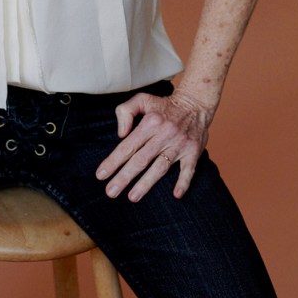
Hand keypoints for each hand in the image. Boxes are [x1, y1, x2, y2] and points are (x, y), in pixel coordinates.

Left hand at [95, 90, 212, 200]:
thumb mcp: (142, 99)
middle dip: (124, 177)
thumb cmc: (164, 105)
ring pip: (160, 167)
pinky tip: (176, 195)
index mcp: (150, 123)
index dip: (113, 161)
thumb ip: (126, 111)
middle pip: (140, 160)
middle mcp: (164, 134)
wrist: (196, 103)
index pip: (127, 146)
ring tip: (132, 197)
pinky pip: (188, 169)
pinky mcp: (193, 151)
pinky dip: (184, 182)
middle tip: (111, 192)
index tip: (101, 175)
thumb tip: (121, 134)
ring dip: (146, 184)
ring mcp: (179, 144)